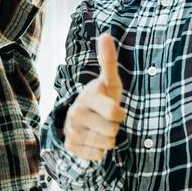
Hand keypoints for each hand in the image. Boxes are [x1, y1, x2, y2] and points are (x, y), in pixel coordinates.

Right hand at [63, 34, 124, 161]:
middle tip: (105, 119)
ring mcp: (72, 131)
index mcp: (88, 97)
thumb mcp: (108, 81)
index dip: (120, 114)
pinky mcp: (71, 146)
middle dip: (114, 127)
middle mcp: (77, 113)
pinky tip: (92, 139)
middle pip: (113, 132)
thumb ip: (108, 60)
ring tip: (99, 128)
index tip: (116, 109)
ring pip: (107, 145)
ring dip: (108, 139)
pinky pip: (98, 156)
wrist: (79, 116)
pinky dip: (99, 150)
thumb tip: (106, 34)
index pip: (115, 114)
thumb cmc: (101, 98)